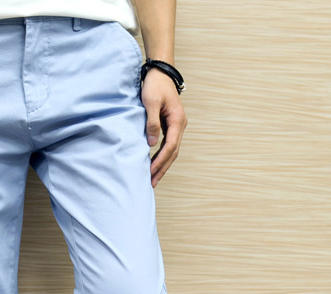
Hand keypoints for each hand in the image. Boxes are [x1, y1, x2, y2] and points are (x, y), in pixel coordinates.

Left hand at [141, 69, 187, 187]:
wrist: (160, 72)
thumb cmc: (155, 85)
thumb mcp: (150, 103)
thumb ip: (152, 123)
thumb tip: (151, 144)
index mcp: (177, 120)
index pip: (170, 146)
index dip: (160, 161)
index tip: (150, 172)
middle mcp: (180, 125)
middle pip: (173, 153)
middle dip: (162, 169)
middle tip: (152, 184)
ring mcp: (176, 126)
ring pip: (171, 151)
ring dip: (162, 165)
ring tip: (152, 179)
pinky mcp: (171, 126)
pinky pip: (167, 145)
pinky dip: (161, 156)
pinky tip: (153, 165)